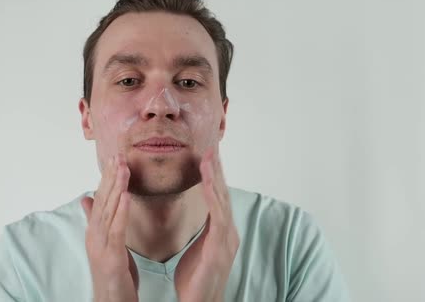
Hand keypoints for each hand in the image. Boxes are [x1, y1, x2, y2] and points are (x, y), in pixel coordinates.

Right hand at [81, 154, 138, 301]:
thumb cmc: (111, 274)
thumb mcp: (105, 244)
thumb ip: (96, 220)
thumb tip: (86, 198)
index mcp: (95, 230)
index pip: (101, 198)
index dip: (107, 178)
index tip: (114, 158)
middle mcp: (95, 235)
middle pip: (103, 200)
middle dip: (110, 177)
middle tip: (118, 154)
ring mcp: (101, 245)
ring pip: (109, 210)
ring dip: (116, 187)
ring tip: (123, 167)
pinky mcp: (112, 256)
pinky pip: (117, 229)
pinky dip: (122, 211)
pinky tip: (127, 195)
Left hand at [174, 148, 239, 301]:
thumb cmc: (196, 280)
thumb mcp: (198, 249)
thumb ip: (202, 231)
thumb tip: (200, 218)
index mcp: (221, 231)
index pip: (217, 197)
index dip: (214, 175)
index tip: (208, 155)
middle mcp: (228, 231)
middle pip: (222, 193)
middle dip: (217, 169)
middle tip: (212, 146)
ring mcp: (227, 238)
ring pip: (222, 199)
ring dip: (215, 176)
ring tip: (209, 155)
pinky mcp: (221, 246)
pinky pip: (217, 214)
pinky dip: (212, 194)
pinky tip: (206, 179)